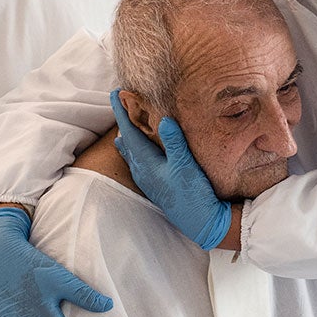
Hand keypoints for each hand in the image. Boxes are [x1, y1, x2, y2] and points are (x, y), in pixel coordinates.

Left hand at [110, 89, 230, 249]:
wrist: (201, 222)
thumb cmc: (193, 194)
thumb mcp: (186, 165)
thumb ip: (174, 142)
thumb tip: (163, 119)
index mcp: (146, 163)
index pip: (128, 131)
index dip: (121, 111)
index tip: (115, 94)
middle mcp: (142, 171)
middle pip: (127, 141)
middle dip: (124, 122)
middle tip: (122, 104)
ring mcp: (148, 179)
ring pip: (132, 153)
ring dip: (130, 136)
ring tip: (127, 124)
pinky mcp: (156, 185)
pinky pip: (140, 161)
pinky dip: (138, 149)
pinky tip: (144, 150)